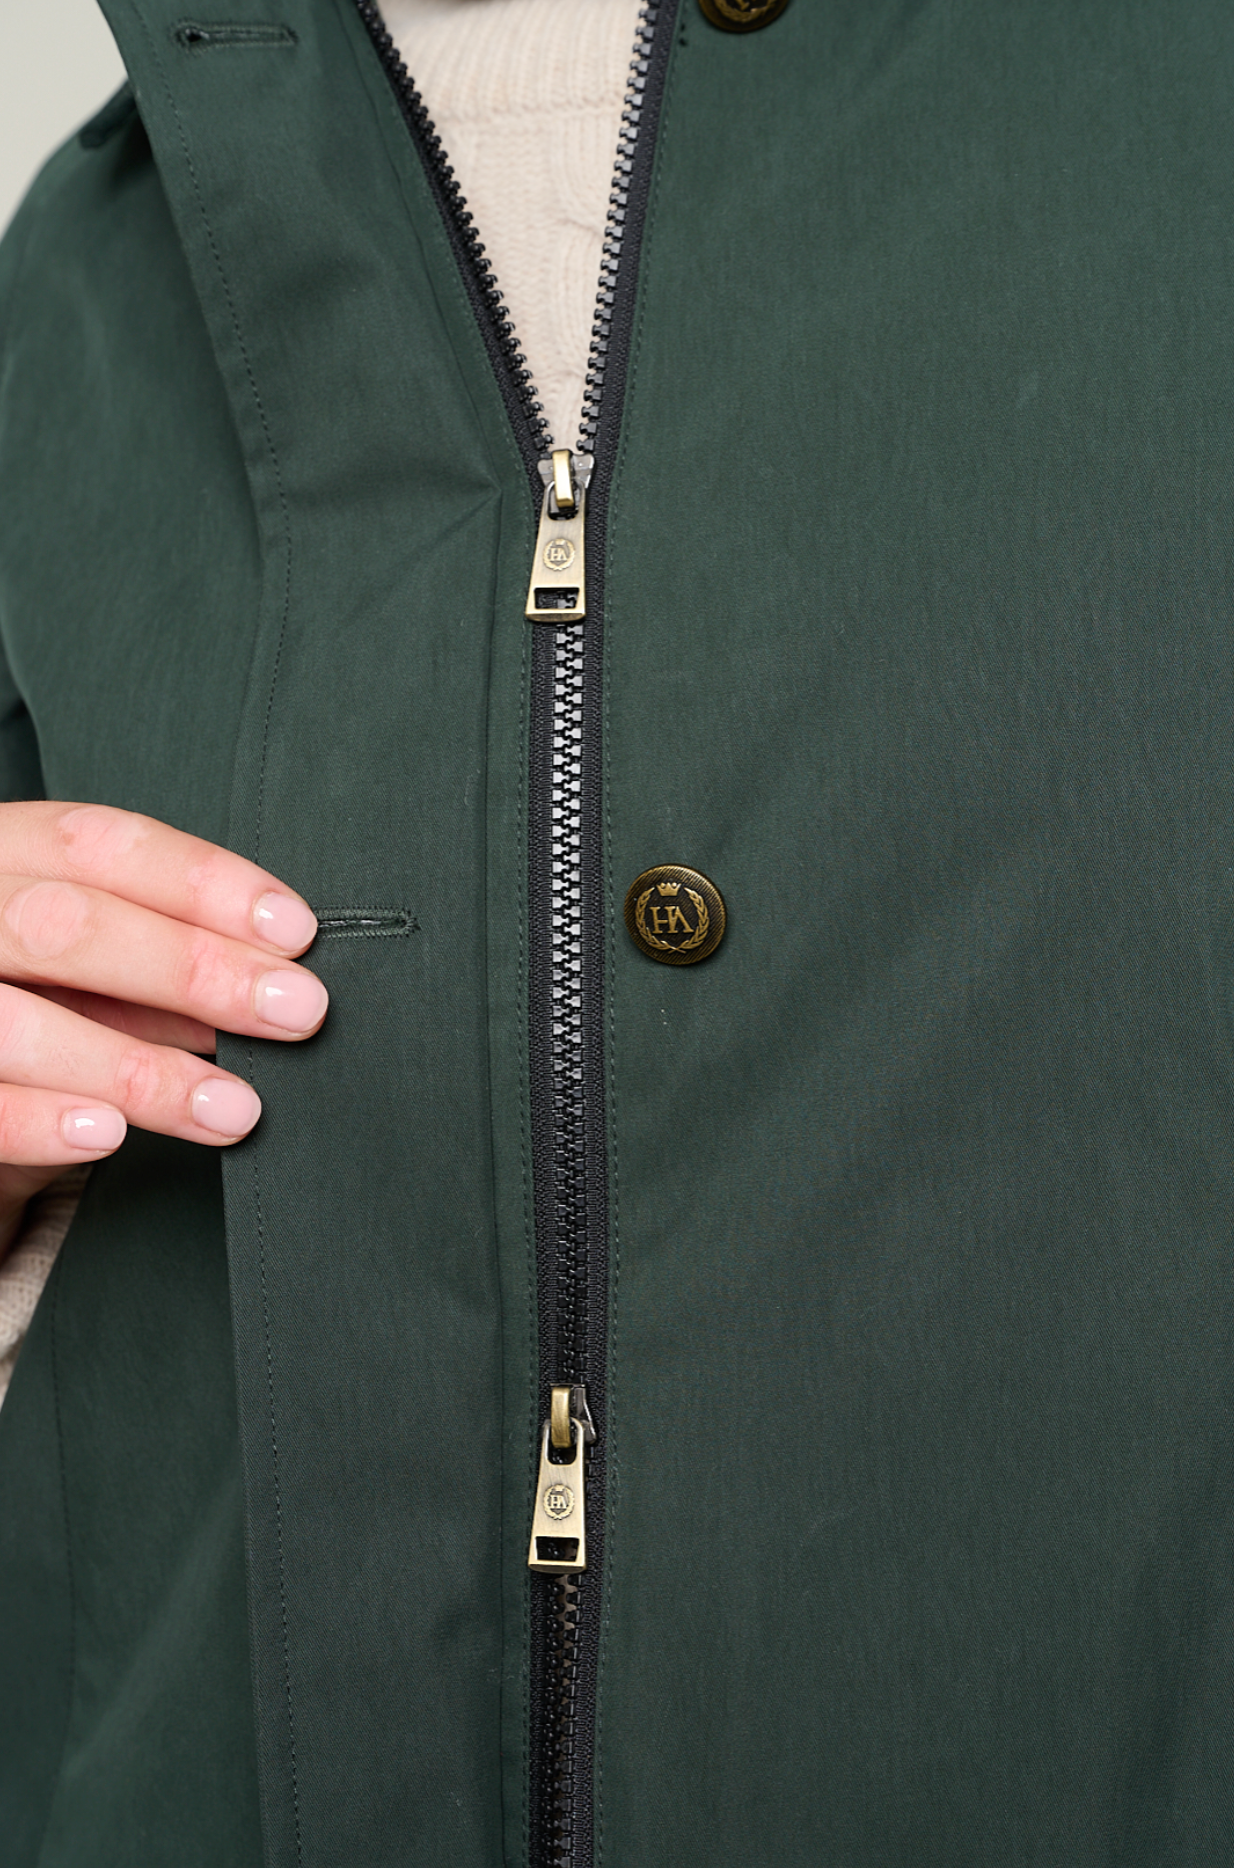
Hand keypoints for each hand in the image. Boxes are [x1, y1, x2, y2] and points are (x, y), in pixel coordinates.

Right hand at [0, 803, 327, 1256]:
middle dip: (192, 968)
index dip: (201, 883)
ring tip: (233, 1106)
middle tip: (295, 1012)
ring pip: (18, 1022)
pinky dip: (43, 1121)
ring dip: (139, 1070)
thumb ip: (154, 966)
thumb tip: (265, 989)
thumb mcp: (80, 964)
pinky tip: (111, 1133)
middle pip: (65, 924)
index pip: (97, 845)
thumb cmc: (26, 994)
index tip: (293, 931)